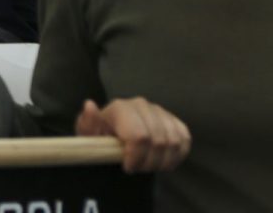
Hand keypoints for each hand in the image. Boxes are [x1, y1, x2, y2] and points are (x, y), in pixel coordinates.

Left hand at [74, 97, 189, 172]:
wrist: (115, 134)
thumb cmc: (100, 136)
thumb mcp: (88, 134)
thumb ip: (87, 123)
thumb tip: (90, 105)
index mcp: (121, 107)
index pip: (139, 137)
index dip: (137, 158)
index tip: (128, 166)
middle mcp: (142, 105)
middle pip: (157, 142)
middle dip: (148, 162)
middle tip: (138, 168)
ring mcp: (160, 112)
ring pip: (173, 143)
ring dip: (162, 161)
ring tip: (148, 165)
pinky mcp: (174, 121)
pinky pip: (184, 141)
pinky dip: (176, 156)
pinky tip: (162, 161)